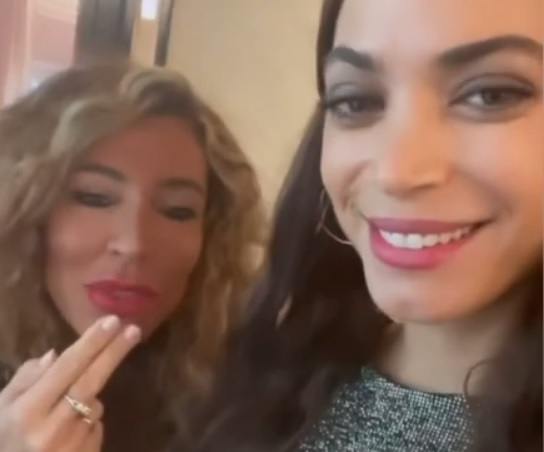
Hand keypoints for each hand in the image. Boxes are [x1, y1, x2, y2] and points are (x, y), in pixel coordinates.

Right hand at [0, 316, 140, 451]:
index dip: (91, 342)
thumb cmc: (2, 441)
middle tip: (133, 330)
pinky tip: (66, 436)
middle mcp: (52, 427)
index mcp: (27, 411)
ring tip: (62, 415)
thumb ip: (25, 379)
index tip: (112, 321)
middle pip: (91, 381)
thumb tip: (56, 355)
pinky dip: (87, 424)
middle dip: (113, 352)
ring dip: (88, 400)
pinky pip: (96, 428)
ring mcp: (72, 445)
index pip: (67, 367)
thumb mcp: (0, 409)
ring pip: (96, 405)